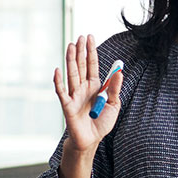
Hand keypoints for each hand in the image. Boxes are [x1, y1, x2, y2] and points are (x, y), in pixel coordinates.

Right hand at [53, 34, 122, 154]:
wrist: (91, 140)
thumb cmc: (101, 123)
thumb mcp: (113, 105)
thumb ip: (114, 89)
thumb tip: (119, 73)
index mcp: (94, 86)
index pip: (92, 65)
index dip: (91, 51)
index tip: (90, 37)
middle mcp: (83, 88)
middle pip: (81, 66)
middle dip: (81, 51)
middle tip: (80, 37)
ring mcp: (74, 95)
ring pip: (72, 74)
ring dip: (71, 60)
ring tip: (71, 46)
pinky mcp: (67, 105)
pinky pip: (62, 91)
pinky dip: (59, 81)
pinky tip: (58, 70)